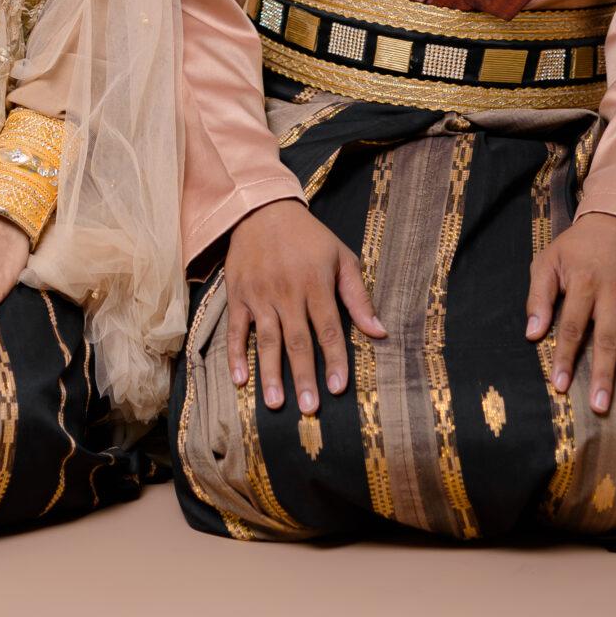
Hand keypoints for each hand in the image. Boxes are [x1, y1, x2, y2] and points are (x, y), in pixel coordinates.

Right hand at [223, 198, 385, 415]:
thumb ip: (358, 297)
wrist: (262, 208)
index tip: (338, 388)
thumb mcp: (341, 257)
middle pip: (297, 340)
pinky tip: (240, 380)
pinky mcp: (238, 294)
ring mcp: (260, 294)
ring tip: (275, 402)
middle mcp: (287, 291)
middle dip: (303, 376)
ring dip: (270, 373)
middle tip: (308, 408)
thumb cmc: (309, 237)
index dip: (334, 360)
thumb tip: (380, 332)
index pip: (328, 329)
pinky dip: (235, 355)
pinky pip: (235, 329)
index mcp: (316, 283)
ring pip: (266, 339)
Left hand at [526, 210, 615, 414]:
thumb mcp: (549, 260)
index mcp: (584, 282)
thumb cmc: (578, 247)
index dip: (566, 358)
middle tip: (600, 407)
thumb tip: (532, 333)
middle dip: (604, 376)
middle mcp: (614, 292)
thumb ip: (538, 296)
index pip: (573, 327)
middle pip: (608, 340)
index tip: (561, 385)